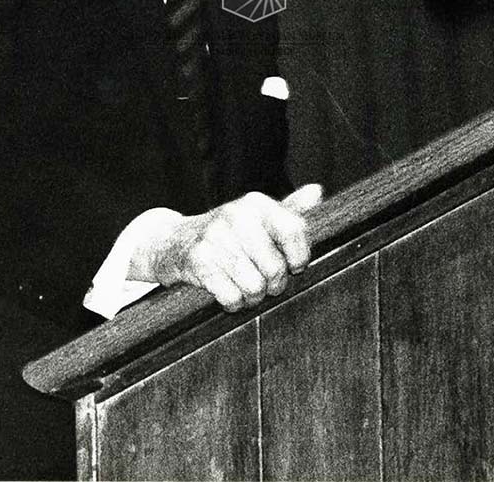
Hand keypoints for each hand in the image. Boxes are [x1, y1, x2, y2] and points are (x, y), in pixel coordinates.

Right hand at [131, 184, 322, 310]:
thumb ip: (290, 210)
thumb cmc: (228, 233)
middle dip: (273, 284)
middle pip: (275, 267)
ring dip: (252, 296)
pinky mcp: (198, 260)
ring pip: (254, 286)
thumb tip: (317, 191)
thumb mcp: (259, 217)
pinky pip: (231, 297)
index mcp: (257, 203)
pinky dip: (233, 303)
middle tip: (264, 281)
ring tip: (245, 286)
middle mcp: (236, 215)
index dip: (300, 257)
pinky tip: (228, 291)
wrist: (176, 240)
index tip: (293, 265)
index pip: (295, 231)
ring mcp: (215, 236)